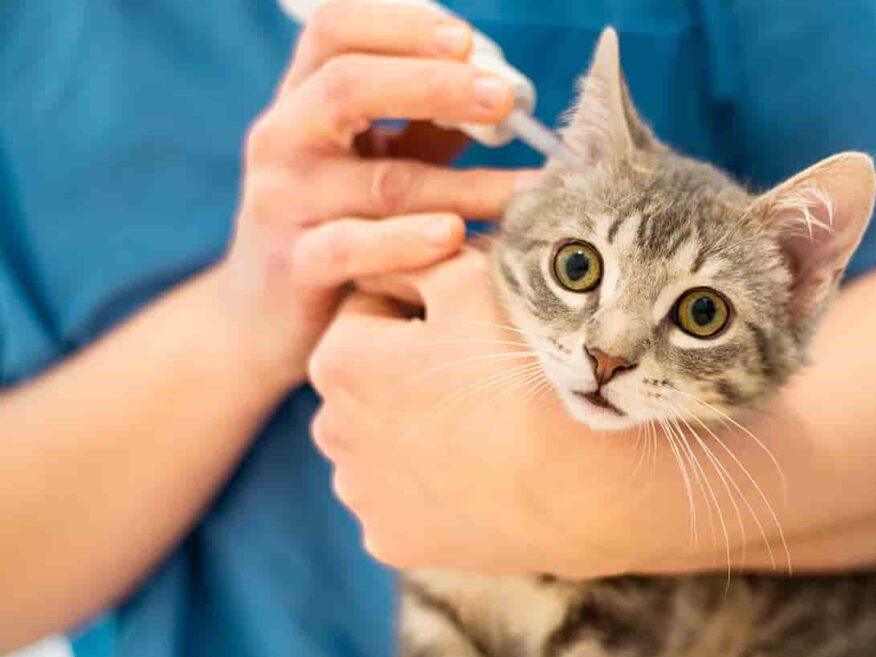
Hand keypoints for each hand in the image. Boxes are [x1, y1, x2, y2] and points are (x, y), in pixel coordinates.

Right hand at [215, 0, 534, 387]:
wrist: (263, 320)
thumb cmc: (337, 226)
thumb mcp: (374, 162)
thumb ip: (427, 126)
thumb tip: (505, 93)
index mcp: (302, 99)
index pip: (336, 31)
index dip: (401, 24)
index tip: (467, 40)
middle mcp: (282, 139)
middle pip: (349, 86)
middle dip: (435, 85)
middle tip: (504, 97)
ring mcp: (282, 203)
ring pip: (379, 181)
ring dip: (464, 183)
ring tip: (525, 189)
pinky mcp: (294, 267)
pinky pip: (353, 247)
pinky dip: (407, 242)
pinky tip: (455, 236)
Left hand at [309, 249, 559, 570]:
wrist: (590, 489)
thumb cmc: (530, 373)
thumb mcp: (475, 282)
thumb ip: (416, 257)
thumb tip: (387, 254)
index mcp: (338, 362)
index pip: (367, 309)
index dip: (424, 306)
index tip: (473, 323)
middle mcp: (330, 433)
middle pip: (368, 380)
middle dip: (408, 369)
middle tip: (482, 373)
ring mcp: (361, 496)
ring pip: (381, 440)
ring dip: (415, 427)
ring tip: (485, 425)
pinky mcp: (394, 542)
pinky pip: (403, 497)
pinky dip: (432, 484)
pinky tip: (481, 474)